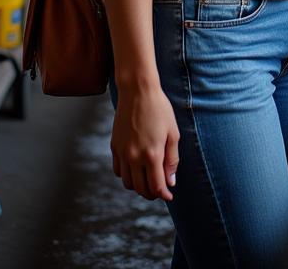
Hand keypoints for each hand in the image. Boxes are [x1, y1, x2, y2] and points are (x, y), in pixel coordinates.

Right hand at [111, 81, 179, 200]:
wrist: (138, 91)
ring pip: (128, 183)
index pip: (156, 186)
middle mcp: (135, 157)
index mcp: (152, 154)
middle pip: (141, 188)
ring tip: (149, 180)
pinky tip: (136, 170)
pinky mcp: (114, 147)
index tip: (170, 196)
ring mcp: (122, 153)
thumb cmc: (160, 109)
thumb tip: (171, 182)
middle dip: (152, 193)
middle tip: (160, 190)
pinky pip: (118, 171)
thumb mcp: (173, 133)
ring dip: (139, 186)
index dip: (164, 194)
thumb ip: (172, 159)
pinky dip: (127, 176)